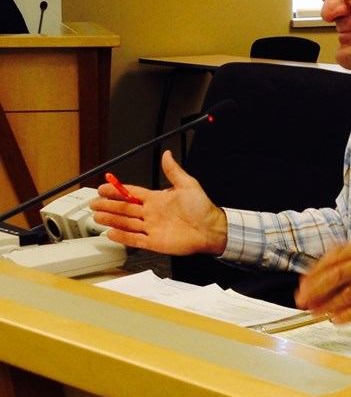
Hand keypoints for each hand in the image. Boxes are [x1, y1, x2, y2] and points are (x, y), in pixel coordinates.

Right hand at [89, 150, 227, 255]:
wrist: (210, 229)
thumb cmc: (202, 208)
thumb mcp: (188, 185)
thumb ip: (173, 170)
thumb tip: (167, 154)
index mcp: (158, 199)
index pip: (132, 193)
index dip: (117, 190)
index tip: (103, 187)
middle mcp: (152, 213)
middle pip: (125, 208)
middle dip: (109, 205)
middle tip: (93, 203)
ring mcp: (152, 228)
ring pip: (126, 223)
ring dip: (111, 219)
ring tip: (97, 217)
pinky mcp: (154, 242)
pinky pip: (135, 239)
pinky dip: (122, 237)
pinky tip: (111, 233)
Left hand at [294, 234, 350, 323]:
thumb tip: (327, 259)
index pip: (335, 258)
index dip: (316, 272)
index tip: (304, 284)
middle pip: (339, 275)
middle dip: (316, 289)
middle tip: (302, 300)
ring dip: (329, 305)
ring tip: (315, 313)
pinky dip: (350, 314)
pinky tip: (337, 319)